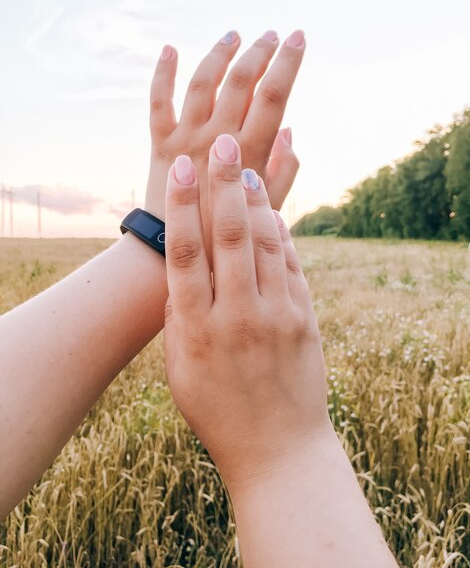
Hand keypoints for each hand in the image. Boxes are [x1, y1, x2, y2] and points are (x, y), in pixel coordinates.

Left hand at [145, 30, 304, 222]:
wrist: (174, 251)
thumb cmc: (229, 234)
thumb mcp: (270, 207)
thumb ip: (285, 168)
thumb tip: (289, 129)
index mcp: (248, 153)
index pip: (273, 95)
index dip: (288, 62)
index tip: (299, 38)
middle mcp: (216, 138)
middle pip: (240, 81)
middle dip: (259, 51)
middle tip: (272, 35)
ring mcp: (185, 138)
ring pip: (203, 82)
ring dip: (220, 54)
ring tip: (234, 34)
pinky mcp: (160, 144)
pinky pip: (158, 101)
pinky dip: (163, 73)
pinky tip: (170, 48)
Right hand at [163, 134, 329, 487]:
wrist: (278, 450)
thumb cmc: (217, 411)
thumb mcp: (179, 369)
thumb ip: (179, 316)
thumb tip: (183, 269)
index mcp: (195, 330)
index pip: (186, 253)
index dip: (183, 204)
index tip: (184, 166)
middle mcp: (237, 317)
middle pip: (229, 236)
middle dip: (225, 184)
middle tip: (224, 144)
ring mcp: (276, 317)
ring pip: (265, 245)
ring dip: (256, 202)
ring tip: (249, 169)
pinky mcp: (305, 321)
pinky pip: (292, 266)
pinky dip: (281, 235)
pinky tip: (272, 213)